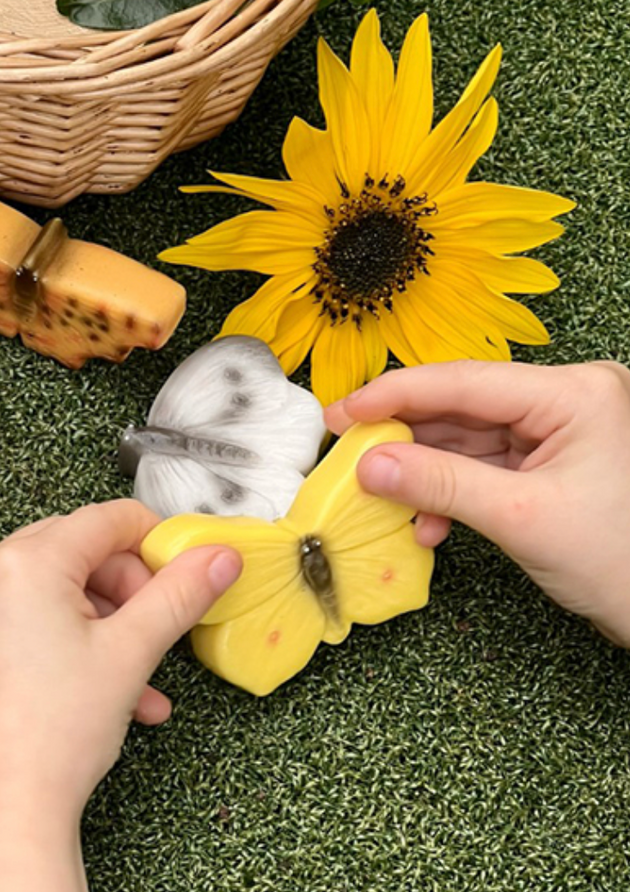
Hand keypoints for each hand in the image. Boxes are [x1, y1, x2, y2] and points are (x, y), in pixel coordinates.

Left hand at [0, 500, 239, 891]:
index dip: (153, 541)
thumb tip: (219, 556)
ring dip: (106, 625)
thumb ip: (180, 594)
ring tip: (142, 678)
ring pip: (55, 589)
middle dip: (128, 591)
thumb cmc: (53, 734)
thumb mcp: (131, 652)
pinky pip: (25, 617)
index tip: (184, 569)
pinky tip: (109, 690)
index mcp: (22, 561)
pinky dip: (68, 640)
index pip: (103, 520)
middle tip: (158, 628)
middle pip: (78, 551)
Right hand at [325, 360, 629, 646]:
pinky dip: (449, 491)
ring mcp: (560, 432)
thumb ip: (440, 483)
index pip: (464, 380)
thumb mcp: (522, 519)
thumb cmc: (624, 564)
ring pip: (467, 437)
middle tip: (346, 449)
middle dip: (405, 434)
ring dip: (422, 469)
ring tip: (379, 494)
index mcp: (575, 393)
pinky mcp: (551, 464)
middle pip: (462, 405)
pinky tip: (425, 522)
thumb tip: (369, 462)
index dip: (394, 394)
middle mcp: (568, 400)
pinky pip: (484, 464)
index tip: (341, 413)